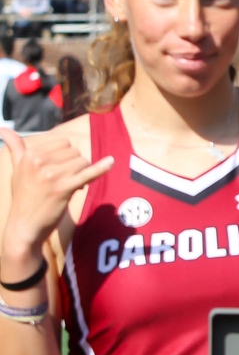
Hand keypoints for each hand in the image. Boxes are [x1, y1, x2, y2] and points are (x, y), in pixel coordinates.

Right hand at [0, 129, 111, 261]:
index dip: (66, 157)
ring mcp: (51, 175)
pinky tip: (111, 161)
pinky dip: (101, 168)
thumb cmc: (24, 196)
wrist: (24, 226)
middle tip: (64, 181)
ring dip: (81, 174)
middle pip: (75, 152)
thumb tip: (3, 128)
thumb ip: (15, 147)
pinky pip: (88, 173)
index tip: (59, 170)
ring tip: (68, 187)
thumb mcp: (17, 169)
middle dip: (75, 165)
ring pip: (83, 162)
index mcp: (30, 154)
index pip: (64, 142)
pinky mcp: (64, 188)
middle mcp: (39, 162)